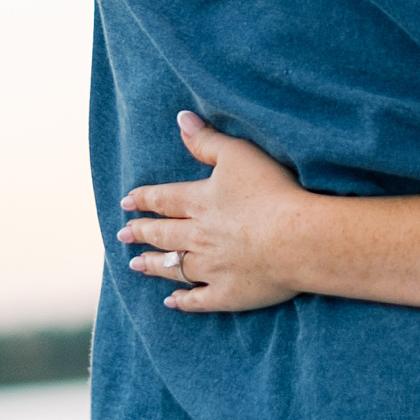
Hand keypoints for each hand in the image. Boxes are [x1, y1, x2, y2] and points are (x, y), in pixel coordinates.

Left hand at [118, 112, 308, 313]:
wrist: (297, 239)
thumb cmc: (271, 192)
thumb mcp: (238, 155)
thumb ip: (207, 140)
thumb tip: (181, 119)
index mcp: (199, 202)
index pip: (163, 200)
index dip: (144, 199)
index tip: (126, 202)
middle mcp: (198, 236)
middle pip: (163, 234)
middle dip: (141, 232)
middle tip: (122, 235)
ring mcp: (211, 268)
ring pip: (173, 267)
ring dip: (153, 265)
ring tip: (135, 265)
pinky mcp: (229, 293)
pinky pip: (198, 300)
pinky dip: (182, 300)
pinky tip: (171, 301)